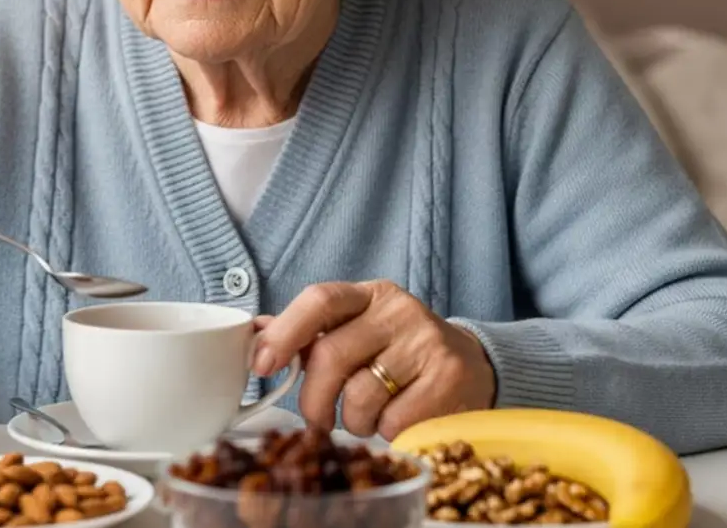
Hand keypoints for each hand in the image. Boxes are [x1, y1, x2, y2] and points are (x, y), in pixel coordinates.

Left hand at [253, 280, 495, 439]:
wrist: (470, 367)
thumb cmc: (397, 353)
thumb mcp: (357, 331)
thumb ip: (310, 334)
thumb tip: (255, 335)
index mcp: (369, 295)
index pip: (319, 299)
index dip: (284, 332)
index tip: (262, 365)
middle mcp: (399, 311)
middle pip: (331, 355)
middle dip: (312, 399)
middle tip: (316, 419)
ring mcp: (426, 343)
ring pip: (360, 395)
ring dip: (353, 420)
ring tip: (368, 416)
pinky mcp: (448, 378)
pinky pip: (393, 420)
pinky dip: (385, 431)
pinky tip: (397, 420)